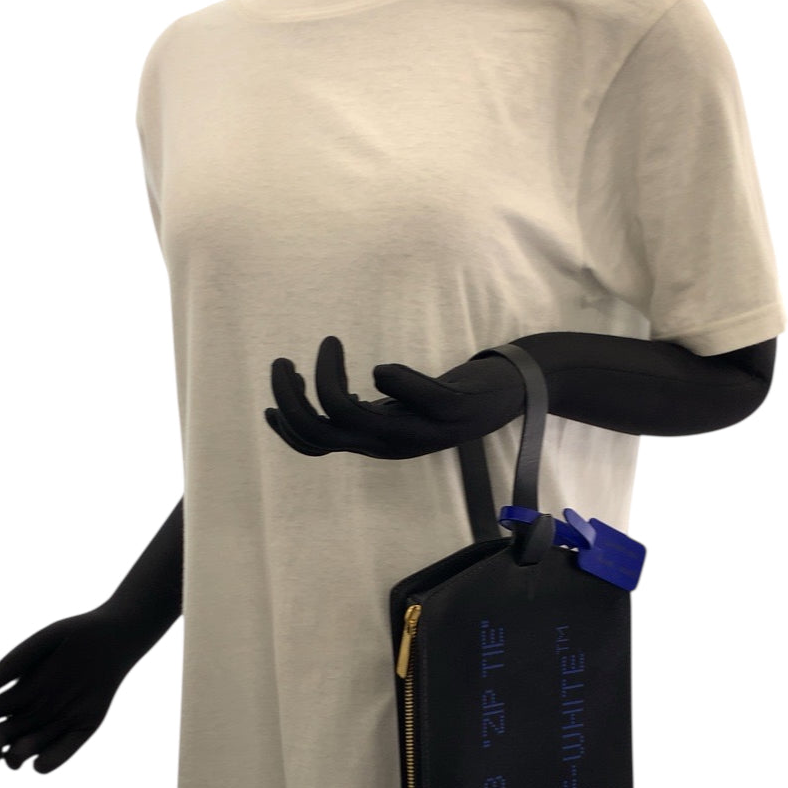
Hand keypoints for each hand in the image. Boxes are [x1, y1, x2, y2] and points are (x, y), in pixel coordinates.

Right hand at [0, 605, 148, 773]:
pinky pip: (60, 753)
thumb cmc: (76, 635)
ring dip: (15, 758)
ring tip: (17, 754)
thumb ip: (16, 659)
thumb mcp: (43, 642)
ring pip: (25, 751)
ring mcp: (56, 720)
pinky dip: (47, 762)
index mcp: (17, 691)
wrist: (116, 638)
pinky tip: (40, 760)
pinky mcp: (82, 727)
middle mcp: (33, 710)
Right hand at [265, 335, 525, 458]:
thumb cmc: (451, 399)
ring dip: (326, 377)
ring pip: (351, 415)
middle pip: (319, 431)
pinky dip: (388, 378)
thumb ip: (369, 408)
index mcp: (376, 442)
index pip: (314, 444)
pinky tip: (379, 366)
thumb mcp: (402, 408)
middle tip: (283, 361)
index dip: (284, 423)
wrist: (514, 394)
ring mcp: (419, 429)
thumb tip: (331, 398)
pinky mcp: (450, 409)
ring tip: (328, 343)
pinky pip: (410, 396)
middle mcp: (392, 443)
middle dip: (289, 397)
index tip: (272, 393)